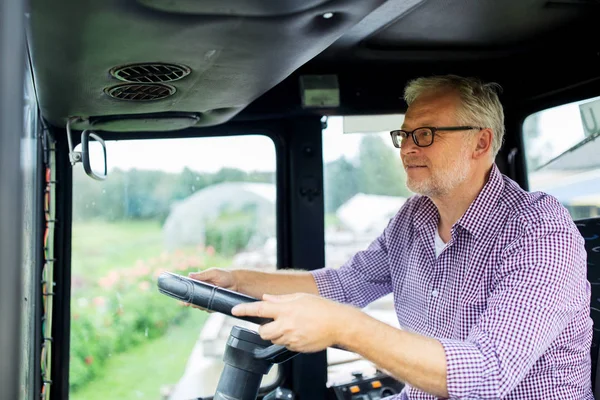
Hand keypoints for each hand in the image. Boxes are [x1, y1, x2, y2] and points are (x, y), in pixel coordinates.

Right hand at [185, 268, 237, 311]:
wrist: (237, 282)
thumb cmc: (224, 275)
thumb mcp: (213, 272)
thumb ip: (202, 275)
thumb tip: (189, 275)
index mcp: (199, 283)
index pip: (189, 290)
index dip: (185, 295)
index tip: (183, 300)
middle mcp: (202, 292)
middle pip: (193, 300)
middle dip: (191, 302)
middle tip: (191, 303)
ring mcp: (208, 299)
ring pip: (200, 306)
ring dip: (199, 306)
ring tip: (200, 304)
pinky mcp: (215, 304)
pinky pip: (209, 309)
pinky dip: (208, 309)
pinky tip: (209, 307)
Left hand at [232, 293, 359, 352]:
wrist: (338, 324)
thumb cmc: (322, 308)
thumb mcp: (300, 297)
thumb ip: (280, 299)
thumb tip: (266, 298)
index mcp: (285, 309)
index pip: (259, 309)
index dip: (244, 310)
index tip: (235, 310)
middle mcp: (286, 324)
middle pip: (263, 331)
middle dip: (264, 328)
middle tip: (272, 323)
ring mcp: (291, 338)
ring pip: (274, 339)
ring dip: (277, 334)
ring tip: (291, 326)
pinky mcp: (297, 347)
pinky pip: (286, 345)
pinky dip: (288, 340)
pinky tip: (299, 333)